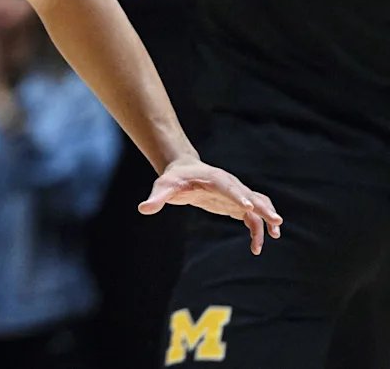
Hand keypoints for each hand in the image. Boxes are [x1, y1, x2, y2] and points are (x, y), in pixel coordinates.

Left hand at [139, 159, 282, 254]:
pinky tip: (257, 247)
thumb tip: (143, 208)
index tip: (249, 207)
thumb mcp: (164, 186)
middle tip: (277, 221)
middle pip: (251, 195)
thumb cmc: (174, 178)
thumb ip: (157, 197)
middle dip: (263, 208)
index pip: (229, 186)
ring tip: (275, 235)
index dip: (238, 196)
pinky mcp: (236, 205)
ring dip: (267, 218)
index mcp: (214, 178)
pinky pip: (253, 217)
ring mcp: (236, 194)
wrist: (184, 172)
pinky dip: (258, 229)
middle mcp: (230, 185)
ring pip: (258, 204)